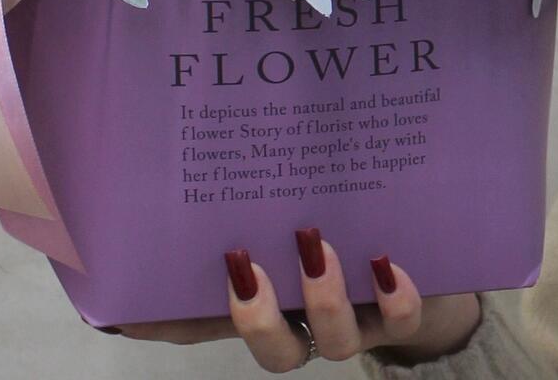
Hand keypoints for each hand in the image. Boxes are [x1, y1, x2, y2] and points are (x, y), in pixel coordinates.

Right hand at [88, 228, 481, 373]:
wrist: (422, 253)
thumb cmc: (338, 223)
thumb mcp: (281, 213)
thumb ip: (237, 207)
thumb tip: (168, 215)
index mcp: (269, 301)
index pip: (210, 323)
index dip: (173, 324)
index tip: (135, 309)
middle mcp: (307, 320)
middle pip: (274, 350)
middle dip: (256, 318)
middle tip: (244, 265)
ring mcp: (354, 320)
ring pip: (333, 340)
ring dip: (322, 297)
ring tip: (315, 244)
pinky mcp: (402, 309)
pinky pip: (399, 319)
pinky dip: (392, 296)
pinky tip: (384, 261)